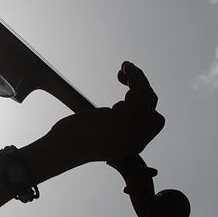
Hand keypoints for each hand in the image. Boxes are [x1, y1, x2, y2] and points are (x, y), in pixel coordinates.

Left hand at [45, 61, 164, 164]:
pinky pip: (138, 92)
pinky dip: (134, 76)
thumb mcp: (102, 134)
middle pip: (152, 106)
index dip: (145, 103)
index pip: (154, 121)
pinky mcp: (123, 119)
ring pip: (148, 96)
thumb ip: (116, 124)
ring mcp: (132, 131)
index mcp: (135, 144)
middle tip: (126, 75)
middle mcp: (138, 140)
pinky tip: (123, 70)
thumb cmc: (75, 140)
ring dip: (138, 78)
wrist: (63, 149)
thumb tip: (122, 106)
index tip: (127, 95)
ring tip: (125, 67)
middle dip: (143, 86)